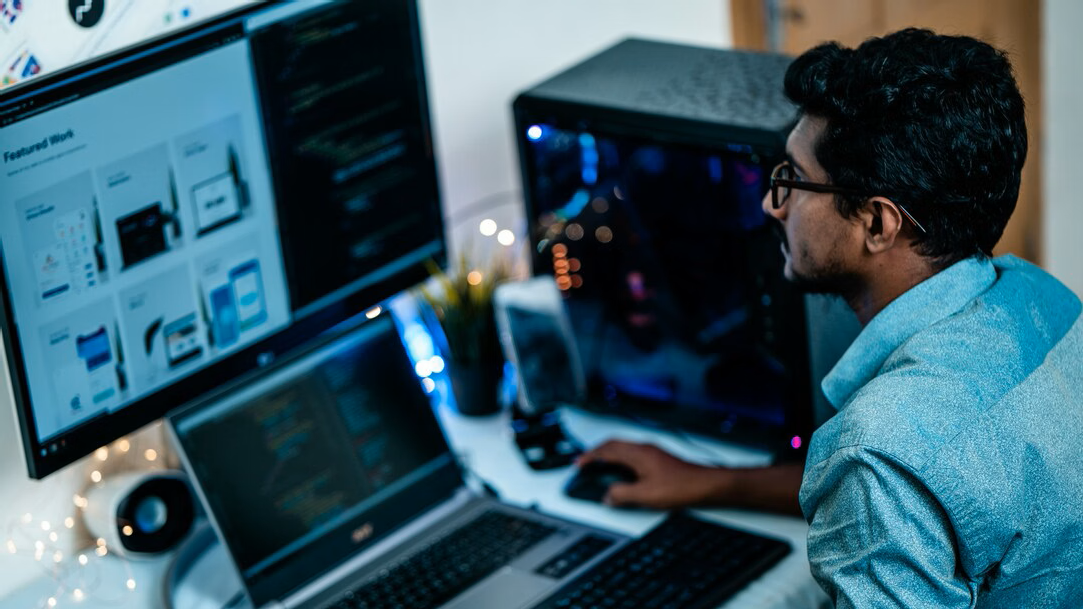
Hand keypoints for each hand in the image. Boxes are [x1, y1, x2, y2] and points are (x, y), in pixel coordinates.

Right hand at [577, 440, 728, 508]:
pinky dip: (621, 459)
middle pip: (613, 444)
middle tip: (585, 462)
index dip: (590, 456)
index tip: (579, 463)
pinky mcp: (659, 458)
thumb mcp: (645, 495)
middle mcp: (644, 448)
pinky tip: (623, 471)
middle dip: (596, 452)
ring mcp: (652, 452)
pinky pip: (632, 453)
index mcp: (638, 453)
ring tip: (599, 466)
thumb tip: (607, 495)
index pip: (606, 450)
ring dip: (609, 455)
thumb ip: (621, 494)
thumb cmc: (681, 486)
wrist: (705, 485)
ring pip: (623, 448)